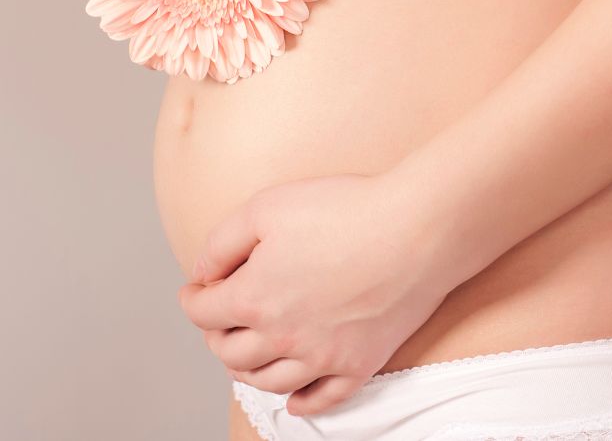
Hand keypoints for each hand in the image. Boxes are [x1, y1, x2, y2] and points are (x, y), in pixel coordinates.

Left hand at [177, 171, 451, 416]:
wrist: (417, 228)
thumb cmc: (347, 210)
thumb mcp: (266, 207)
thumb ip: (222, 243)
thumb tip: (203, 274)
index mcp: (254, 298)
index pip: (203, 313)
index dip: (193, 298)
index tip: (197, 290)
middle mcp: (283, 337)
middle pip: (230, 352)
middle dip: (216, 333)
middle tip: (220, 317)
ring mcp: (323, 357)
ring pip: (269, 381)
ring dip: (248, 369)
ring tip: (247, 352)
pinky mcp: (360, 365)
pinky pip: (322, 400)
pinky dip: (301, 403)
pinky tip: (294, 397)